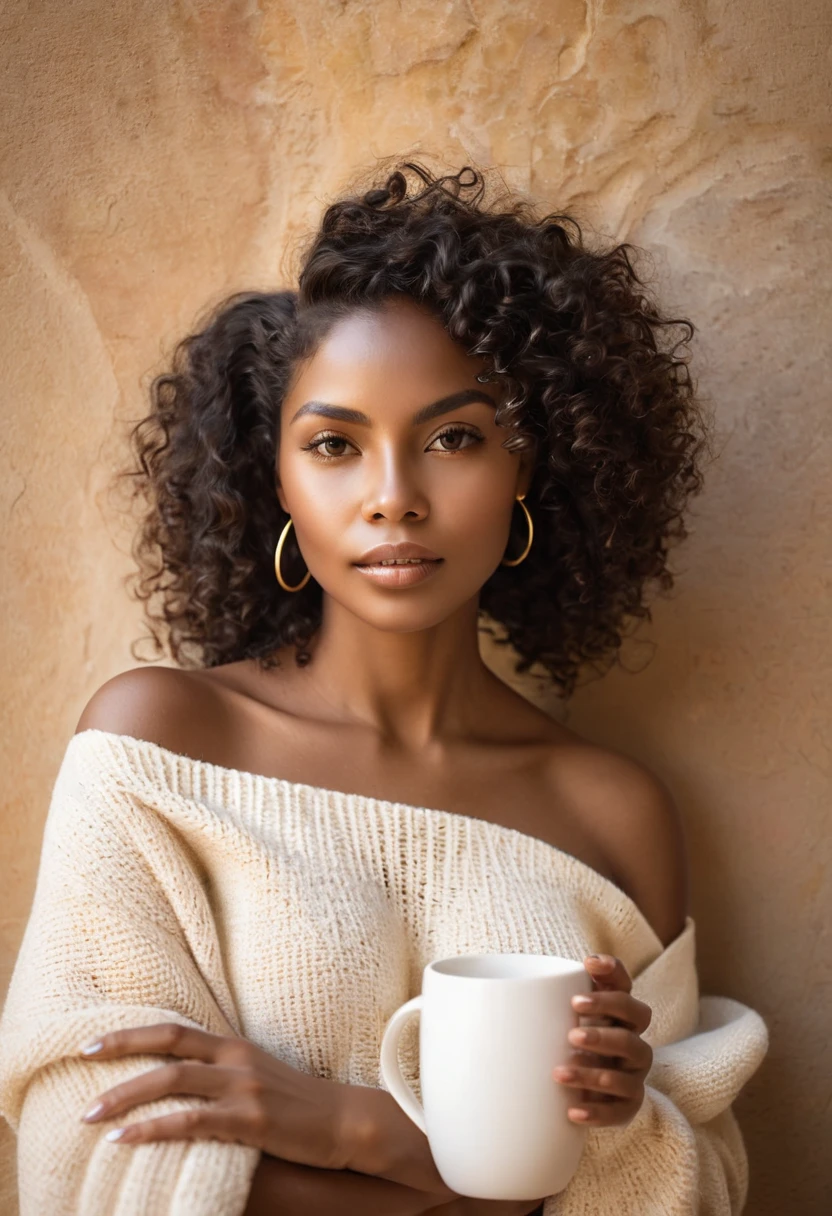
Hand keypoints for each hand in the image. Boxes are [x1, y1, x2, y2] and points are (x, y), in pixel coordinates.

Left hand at [77, 1022, 344, 1167]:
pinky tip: (126, 1138)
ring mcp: (243, 1089)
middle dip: (120, 1052)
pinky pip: (192, 1122)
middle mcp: (235, 1060)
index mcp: (234, 1046)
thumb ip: (222, 1072)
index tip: (92, 1042)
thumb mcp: (258, 1077)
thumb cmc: (298, 1105)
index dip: (132, 1033)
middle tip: (81, 1062)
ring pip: (173, 1082)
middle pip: (168, 1047)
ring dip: (126, 1096)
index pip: (174, 1030)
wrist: (345, 1122)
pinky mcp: (251, 1121)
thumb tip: (179, 1079)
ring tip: (90, 1115)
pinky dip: (153, 1128)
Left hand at [552, 953, 652, 1127]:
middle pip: (633, 1030)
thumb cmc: (566, 1040)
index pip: (624, 988)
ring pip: (626, 1074)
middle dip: (603, 1031)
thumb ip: (552, 992)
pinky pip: (620, 1112)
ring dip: (592, 1074)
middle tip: (570, 1034)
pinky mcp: (628, 1106)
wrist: (575, 1088)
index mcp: (619, 1013)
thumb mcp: (560, 1015)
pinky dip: (597, 1113)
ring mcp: (633, 1075)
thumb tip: (521, 977)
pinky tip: (572, 1111)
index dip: (611, 974)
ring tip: (558, 1073)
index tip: (585, 967)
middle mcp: (633, 1042)